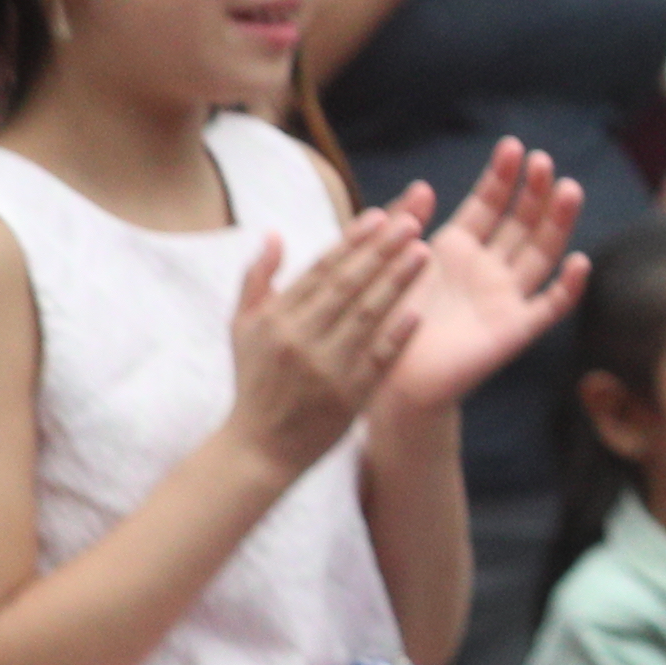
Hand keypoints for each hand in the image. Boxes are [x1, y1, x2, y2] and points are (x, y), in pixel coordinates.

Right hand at [221, 215, 429, 475]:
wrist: (260, 448)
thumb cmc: (255, 380)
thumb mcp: (242, 328)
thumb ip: (257, 279)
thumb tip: (275, 234)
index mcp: (276, 318)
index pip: (320, 270)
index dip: (351, 241)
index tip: (379, 216)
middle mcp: (299, 339)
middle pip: (348, 286)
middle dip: (382, 251)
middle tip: (411, 223)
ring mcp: (326, 368)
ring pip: (367, 316)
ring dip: (397, 283)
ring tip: (423, 254)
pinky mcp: (349, 396)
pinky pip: (378, 359)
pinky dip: (398, 335)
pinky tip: (420, 312)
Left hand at [378, 141, 590, 414]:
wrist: (389, 380)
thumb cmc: (388, 322)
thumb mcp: (392, 263)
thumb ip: (404, 225)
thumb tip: (423, 186)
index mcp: (458, 248)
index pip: (489, 204)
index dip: (502, 177)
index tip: (513, 147)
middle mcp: (488, 268)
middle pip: (522, 223)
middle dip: (534, 191)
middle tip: (543, 161)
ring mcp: (506, 298)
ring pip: (541, 254)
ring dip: (557, 223)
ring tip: (569, 189)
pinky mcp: (515, 330)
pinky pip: (549, 307)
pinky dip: (567, 288)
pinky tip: (579, 262)